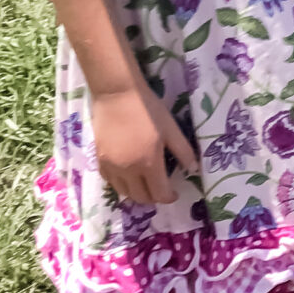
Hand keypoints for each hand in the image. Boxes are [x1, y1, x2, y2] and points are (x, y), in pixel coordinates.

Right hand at [91, 82, 196, 207]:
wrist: (117, 94)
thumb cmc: (147, 108)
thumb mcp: (171, 128)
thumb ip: (183, 151)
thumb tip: (193, 169)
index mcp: (148, 163)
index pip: (159, 193)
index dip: (169, 197)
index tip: (175, 193)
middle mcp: (128, 171)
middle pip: (141, 197)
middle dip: (153, 198)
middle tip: (161, 190)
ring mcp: (111, 167)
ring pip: (124, 193)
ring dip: (137, 194)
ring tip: (146, 185)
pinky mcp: (100, 160)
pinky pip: (111, 183)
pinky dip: (121, 185)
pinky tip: (128, 176)